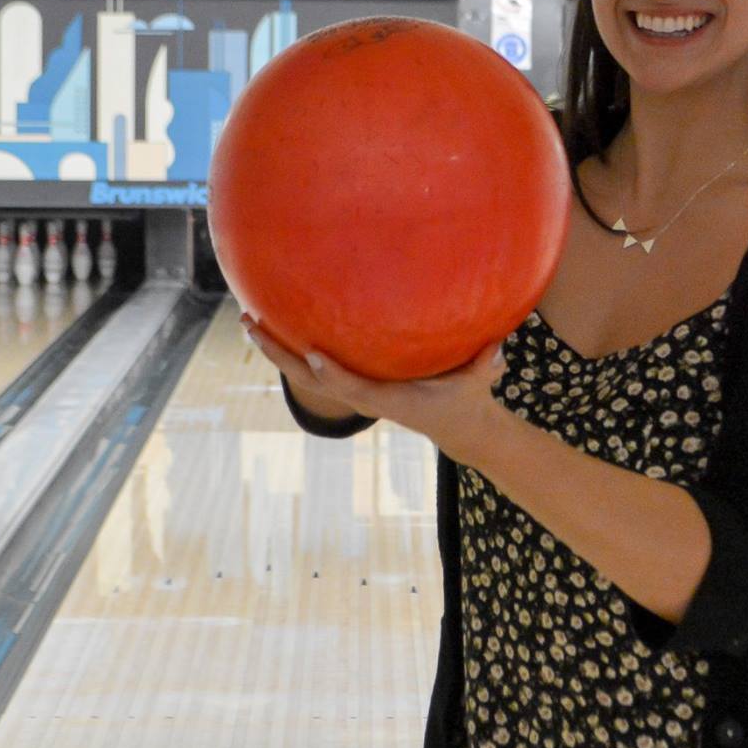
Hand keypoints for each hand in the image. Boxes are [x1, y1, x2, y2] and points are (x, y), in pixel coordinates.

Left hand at [241, 313, 509, 466]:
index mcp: (390, 400)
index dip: (332, 374)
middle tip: (249, 323)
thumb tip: (499, 344)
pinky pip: (316, 366)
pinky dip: (293, 347)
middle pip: (311, 378)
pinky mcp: (354, 384)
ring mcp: (355, 390)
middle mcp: (364, 395)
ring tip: (247, 319)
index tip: (311, 353)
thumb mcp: (480, 382)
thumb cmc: (468, 398)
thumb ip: (486, 364)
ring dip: (274, 348)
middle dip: (278, 352)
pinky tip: (277, 320)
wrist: (458, 428)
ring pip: (305, 373)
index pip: (355, 388)